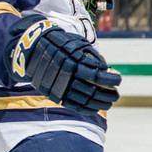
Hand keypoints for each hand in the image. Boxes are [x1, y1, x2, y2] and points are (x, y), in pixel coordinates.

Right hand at [5, 15, 120, 112]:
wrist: (33, 47)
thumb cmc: (61, 43)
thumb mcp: (78, 44)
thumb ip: (92, 57)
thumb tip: (107, 71)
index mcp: (75, 61)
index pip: (98, 76)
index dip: (111, 80)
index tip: (119, 81)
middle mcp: (67, 75)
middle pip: (92, 90)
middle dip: (107, 95)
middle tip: (116, 96)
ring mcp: (59, 85)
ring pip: (83, 99)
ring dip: (99, 103)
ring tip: (108, 103)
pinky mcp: (52, 93)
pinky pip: (72, 104)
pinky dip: (85, 108)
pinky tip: (95, 108)